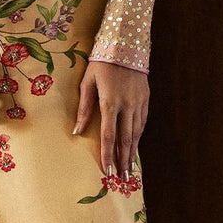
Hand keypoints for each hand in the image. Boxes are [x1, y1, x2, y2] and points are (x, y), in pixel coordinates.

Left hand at [73, 59, 148, 176]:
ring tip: (131, 169)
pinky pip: (142, 123)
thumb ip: (84, 108)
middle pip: (125, 139)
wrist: (126, 44)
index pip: (108, 136)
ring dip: (133, 152)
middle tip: (124, 179)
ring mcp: (139, 103)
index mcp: (110, 102)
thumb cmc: (101, 63)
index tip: (108, 171)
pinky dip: (138, 137)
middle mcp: (127, 105)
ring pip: (136, 133)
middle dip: (124, 160)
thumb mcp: (87, 82)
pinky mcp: (146, 99)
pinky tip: (136, 147)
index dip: (108, 155)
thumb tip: (77, 131)